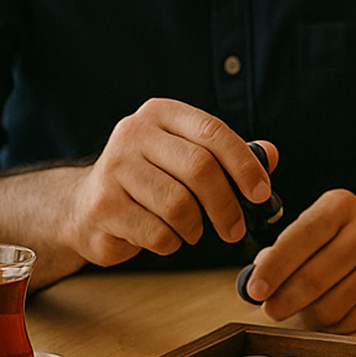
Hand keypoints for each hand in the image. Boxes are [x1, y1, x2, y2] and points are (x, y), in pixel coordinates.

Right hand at [62, 99, 272, 266]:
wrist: (85, 206)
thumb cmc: (149, 179)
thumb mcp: (186, 156)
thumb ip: (227, 154)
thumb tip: (270, 154)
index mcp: (160, 113)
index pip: (212, 131)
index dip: (244, 164)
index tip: (261, 192)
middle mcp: (133, 134)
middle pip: (200, 168)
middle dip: (226, 205)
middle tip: (235, 229)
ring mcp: (113, 169)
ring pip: (180, 205)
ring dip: (196, 228)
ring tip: (192, 231)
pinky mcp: (103, 207)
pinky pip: (158, 233)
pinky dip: (172, 242)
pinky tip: (164, 237)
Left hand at [240, 188, 355, 332]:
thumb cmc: (327, 239)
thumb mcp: (304, 229)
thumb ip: (279, 250)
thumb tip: (256, 280)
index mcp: (342, 205)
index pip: (305, 235)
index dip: (276, 265)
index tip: (254, 289)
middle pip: (316, 277)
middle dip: (283, 299)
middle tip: (268, 308)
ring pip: (329, 307)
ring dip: (303, 315)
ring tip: (295, 307)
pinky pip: (345, 324)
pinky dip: (325, 325)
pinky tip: (320, 312)